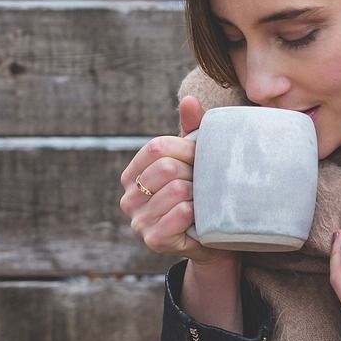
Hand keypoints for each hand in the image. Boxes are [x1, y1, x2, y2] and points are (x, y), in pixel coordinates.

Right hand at [118, 96, 237, 267]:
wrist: (212, 238)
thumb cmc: (200, 194)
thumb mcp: (193, 161)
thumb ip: (190, 129)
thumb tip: (189, 100)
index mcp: (131, 175)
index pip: (156, 147)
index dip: (186, 149)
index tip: (202, 159)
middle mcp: (128, 198)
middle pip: (166, 167)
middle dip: (194, 173)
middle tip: (205, 183)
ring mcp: (138, 221)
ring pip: (176, 190)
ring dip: (199, 193)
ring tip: (204, 200)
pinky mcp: (154, 240)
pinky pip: (180, 213)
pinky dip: (197, 212)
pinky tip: (200, 216)